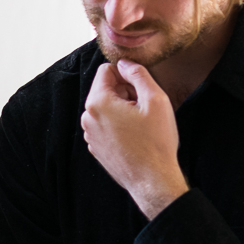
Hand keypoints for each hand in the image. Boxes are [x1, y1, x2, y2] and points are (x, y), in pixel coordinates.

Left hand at [80, 60, 187, 218]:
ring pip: (106, 108)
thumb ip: (138, 74)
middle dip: (125, 93)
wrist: (152, 180)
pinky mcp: (96, 147)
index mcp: (98, 103)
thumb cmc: (156, 141)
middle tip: (143, 108)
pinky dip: (118, 125)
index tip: (141, 90)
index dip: (127, 75)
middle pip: (105, 89)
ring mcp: (90, 135)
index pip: (106, 70)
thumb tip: (125, 63)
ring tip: (140, 124)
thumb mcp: (155, 99)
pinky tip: (135, 137)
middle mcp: (88, 118)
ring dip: (122, 109)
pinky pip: (106, 125)